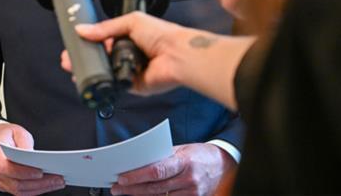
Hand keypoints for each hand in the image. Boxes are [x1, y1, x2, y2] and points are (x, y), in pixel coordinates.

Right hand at [0, 122, 64, 195]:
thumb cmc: (6, 135)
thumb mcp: (17, 131)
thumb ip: (24, 142)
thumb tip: (32, 156)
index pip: (6, 168)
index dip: (23, 172)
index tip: (40, 172)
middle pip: (15, 183)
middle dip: (38, 183)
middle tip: (57, 179)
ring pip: (19, 190)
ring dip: (40, 188)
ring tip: (56, 182)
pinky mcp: (5, 185)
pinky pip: (20, 192)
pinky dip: (35, 190)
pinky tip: (47, 185)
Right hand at [61, 13, 191, 95]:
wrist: (178, 55)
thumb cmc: (161, 35)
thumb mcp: (130, 22)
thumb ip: (105, 28)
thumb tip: (81, 29)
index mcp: (127, 38)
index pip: (102, 41)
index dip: (87, 43)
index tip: (72, 45)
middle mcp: (127, 55)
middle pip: (100, 58)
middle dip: (83, 59)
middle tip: (67, 60)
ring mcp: (129, 71)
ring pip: (104, 73)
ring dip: (89, 72)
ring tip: (73, 70)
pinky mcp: (132, 87)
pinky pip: (113, 86)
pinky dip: (101, 84)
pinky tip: (88, 81)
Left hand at [110, 143, 235, 195]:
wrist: (224, 165)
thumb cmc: (199, 154)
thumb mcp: (181, 149)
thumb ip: (161, 156)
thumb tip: (137, 162)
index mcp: (185, 162)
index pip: (157, 171)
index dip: (137, 176)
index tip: (121, 177)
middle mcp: (189, 179)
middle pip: (155, 187)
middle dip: (133, 188)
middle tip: (116, 188)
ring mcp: (193, 193)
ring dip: (140, 195)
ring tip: (124, 192)